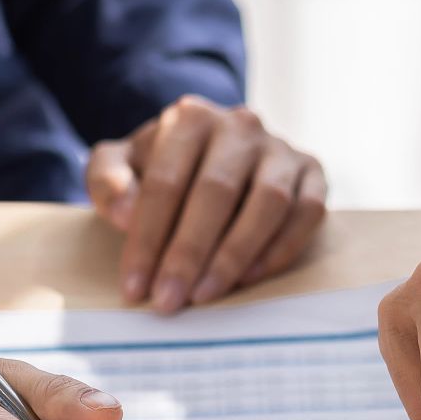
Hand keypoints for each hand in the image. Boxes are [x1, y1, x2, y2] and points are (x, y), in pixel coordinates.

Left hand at [88, 95, 327, 312]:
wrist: (217, 154)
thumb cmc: (164, 168)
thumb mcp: (120, 164)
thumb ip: (107, 180)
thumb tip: (126, 215)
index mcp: (190, 118)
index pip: (165, 182)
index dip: (147, 239)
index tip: (135, 287)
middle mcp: (241, 126)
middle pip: (215, 193)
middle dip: (188, 254)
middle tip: (168, 301)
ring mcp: (281, 148)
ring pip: (267, 203)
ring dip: (235, 255)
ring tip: (206, 295)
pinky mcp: (312, 172)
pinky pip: (307, 212)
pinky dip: (281, 248)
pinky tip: (250, 278)